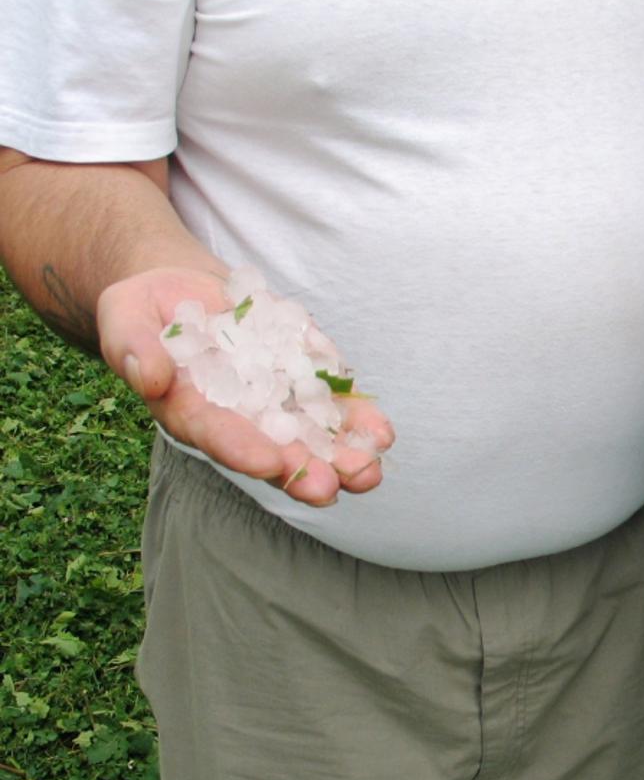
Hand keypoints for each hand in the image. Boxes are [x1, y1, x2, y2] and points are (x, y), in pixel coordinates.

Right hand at [96, 267, 394, 505]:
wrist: (184, 292)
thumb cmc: (147, 309)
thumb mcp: (125, 315)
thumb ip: (133, 347)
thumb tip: (149, 377)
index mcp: (190, 411)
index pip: (217, 435)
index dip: (241, 449)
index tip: (267, 462)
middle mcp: (237, 417)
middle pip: (271, 451)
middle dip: (301, 471)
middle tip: (330, 487)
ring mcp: (274, 400)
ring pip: (310, 436)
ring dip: (341, 457)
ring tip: (369, 472)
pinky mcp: (302, 376)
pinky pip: (332, 400)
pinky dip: (357, 418)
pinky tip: (381, 433)